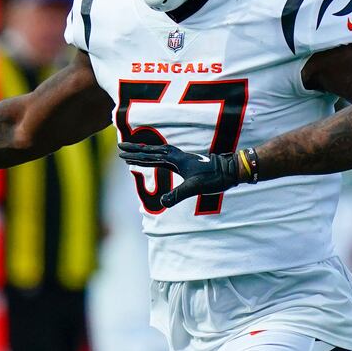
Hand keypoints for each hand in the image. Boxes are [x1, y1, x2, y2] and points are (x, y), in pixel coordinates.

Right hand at [118, 142, 246, 207]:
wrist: (231, 169)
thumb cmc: (215, 178)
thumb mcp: (195, 188)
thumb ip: (178, 194)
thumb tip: (163, 202)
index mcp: (175, 160)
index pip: (150, 158)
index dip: (135, 157)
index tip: (122, 155)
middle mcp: (177, 156)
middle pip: (151, 151)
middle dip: (135, 150)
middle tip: (120, 148)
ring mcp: (182, 157)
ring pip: (158, 151)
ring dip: (144, 151)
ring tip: (134, 152)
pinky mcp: (187, 161)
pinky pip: (166, 155)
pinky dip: (156, 154)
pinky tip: (157, 156)